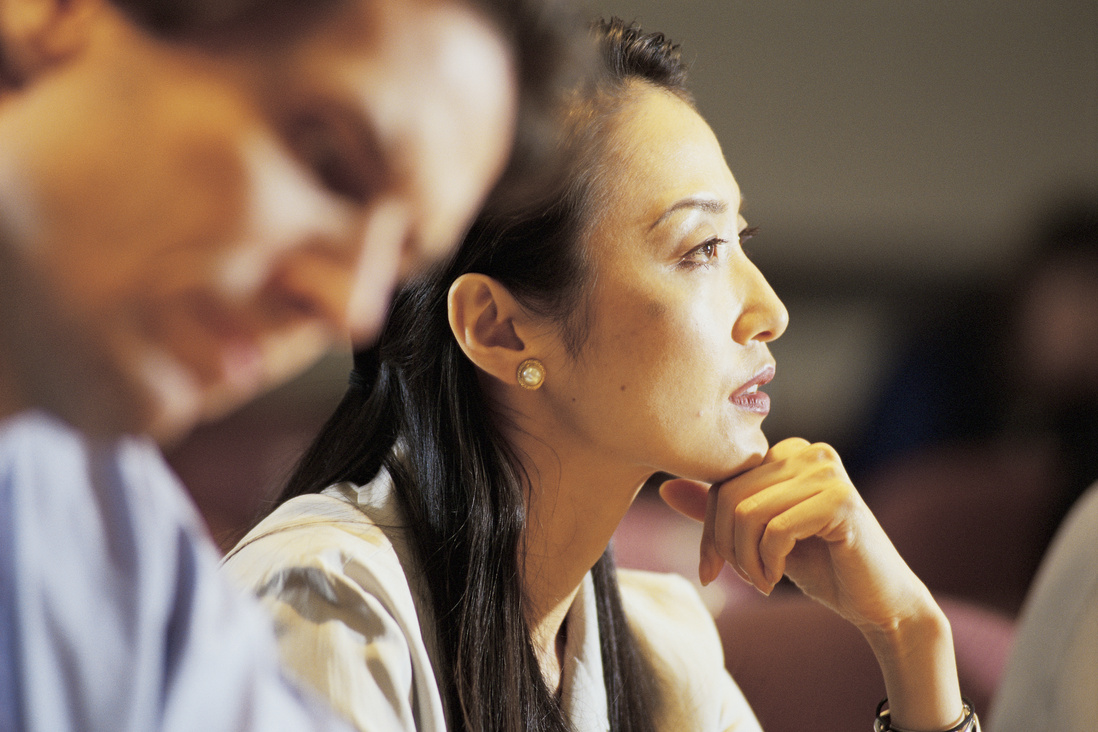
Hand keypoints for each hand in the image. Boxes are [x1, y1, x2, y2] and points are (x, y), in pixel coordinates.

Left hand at [660, 437, 930, 631]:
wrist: (878, 602)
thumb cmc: (820, 566)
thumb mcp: (758, 536)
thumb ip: (718, 510)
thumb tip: (665, 487)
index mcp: (787, 452)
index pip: (721, 480)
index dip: (707, 529)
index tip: (711, 569)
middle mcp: (807, 451)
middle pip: (728, 495)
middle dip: (723, 547)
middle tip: (741, 580)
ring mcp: (827, 471)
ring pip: (746, 513)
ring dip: (745, 560)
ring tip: (760, 581)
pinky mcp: (840, 500)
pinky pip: (774, 529)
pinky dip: (766, 563)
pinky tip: (776, 580)